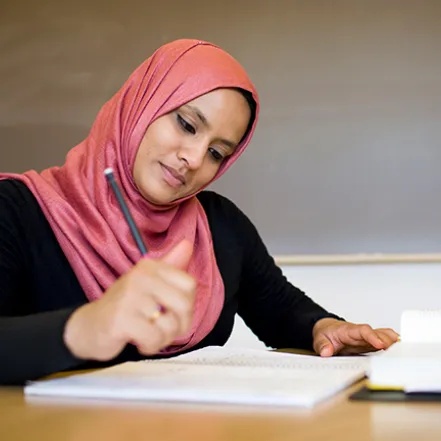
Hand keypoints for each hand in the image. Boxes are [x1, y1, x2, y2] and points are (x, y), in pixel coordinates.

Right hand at [64, 240, 195, 360]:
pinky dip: (150, 346)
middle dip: (179, 325)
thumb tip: (187, 244)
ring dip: (163, 338)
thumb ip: (170, 266)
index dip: (187, 305)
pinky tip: (139, 342)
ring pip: (170, 324)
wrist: (89, 325)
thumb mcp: (149, 283)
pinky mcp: (122, 319)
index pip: (190, 284)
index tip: (173, 312)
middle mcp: (141, 276)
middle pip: (184, 305)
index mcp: (150, 266)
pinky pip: (154, 338)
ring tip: (150, 335)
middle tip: (164, 329)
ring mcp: (131, 296)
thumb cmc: (125, 306)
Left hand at [312, 318, 398, 355]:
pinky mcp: (370, 344)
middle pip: (378, 333)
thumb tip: (326, 352)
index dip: (373, 336)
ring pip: (385, 337)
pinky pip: (385, 343)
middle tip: (398, 352)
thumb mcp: (319, 339)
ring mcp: (367, 339)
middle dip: (389, 341)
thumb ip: (322, 345)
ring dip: (394, 344)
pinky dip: (393, 347)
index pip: (363, 330)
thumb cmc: (326, 333)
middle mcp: (361, 334)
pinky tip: (402, 354)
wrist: (326, 330)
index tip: (381, 344)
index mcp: (349, 330)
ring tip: (405, 353)